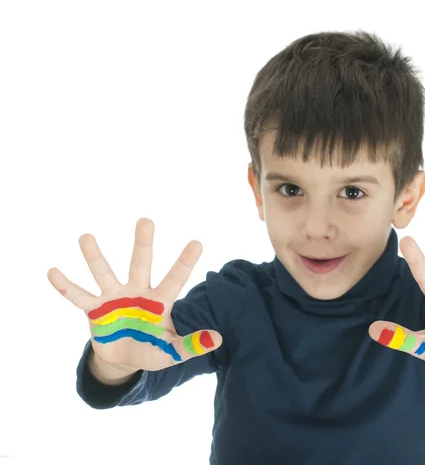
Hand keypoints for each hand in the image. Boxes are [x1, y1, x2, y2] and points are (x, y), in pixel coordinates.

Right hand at [48, 218, 221, 371]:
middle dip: (143, 243)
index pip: (175, 279)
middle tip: (146, 220)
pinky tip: (52, 271)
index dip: (185, 262)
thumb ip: (191, 345)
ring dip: (95, 256)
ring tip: (86, 236)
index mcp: (160, 301)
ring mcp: (114, 298)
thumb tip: (217, 338)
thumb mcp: (171, 351)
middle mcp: (138, 292)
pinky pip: (78, 296)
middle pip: (141, 263)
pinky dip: (65, 286)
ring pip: (104, 272)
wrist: (123, 359)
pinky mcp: (95, 309)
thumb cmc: (151, 350)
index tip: (198, 242)